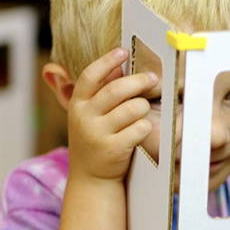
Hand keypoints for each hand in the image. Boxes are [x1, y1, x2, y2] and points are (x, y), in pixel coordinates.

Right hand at [63, 47, 157, 182]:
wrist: (90, 178)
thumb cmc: (94, 139)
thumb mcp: (87, 114)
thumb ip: (98, 91)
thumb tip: (117, 66)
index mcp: (77, 104)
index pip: (90, 75)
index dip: (107, 61)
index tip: (122, 51)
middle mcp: (84, 117)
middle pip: (116, 89)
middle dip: (139, 81)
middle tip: (152, 79)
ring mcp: (97, 134)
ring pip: (132, 108)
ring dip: (143, 106)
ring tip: (142, 110)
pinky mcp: (113, 149)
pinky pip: (139, 128)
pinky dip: (145, 126)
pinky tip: (142, 130)